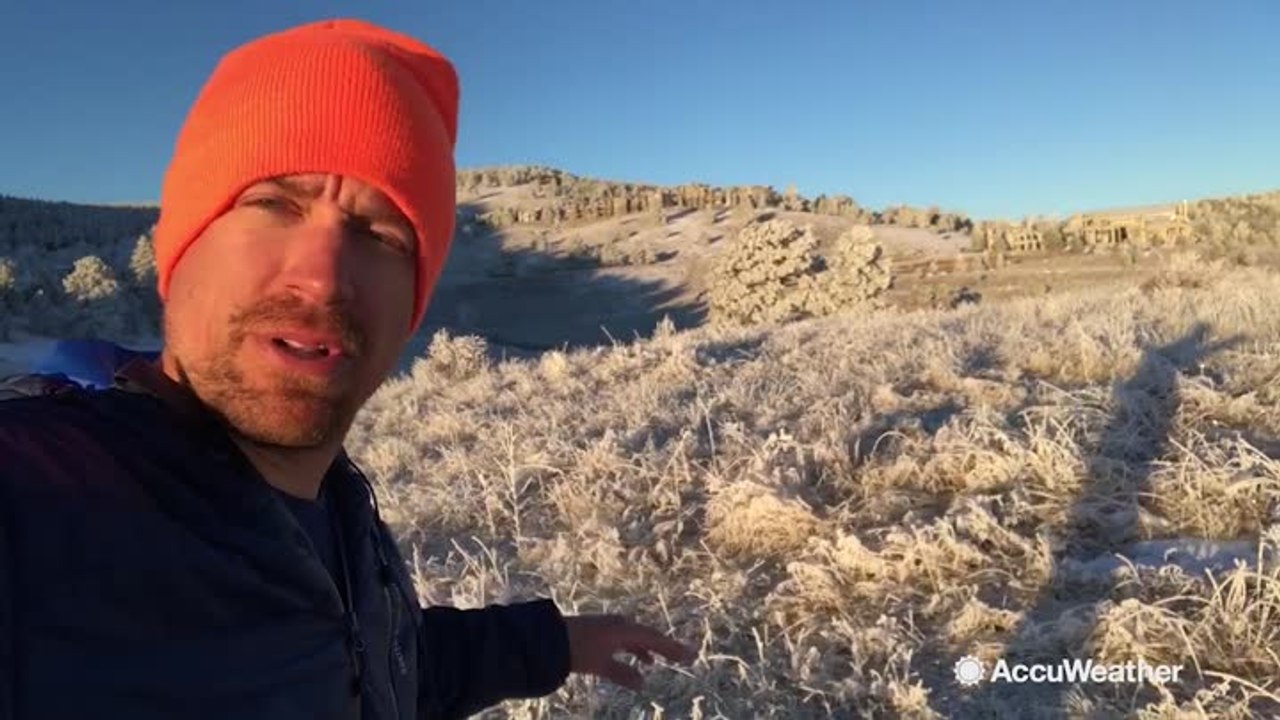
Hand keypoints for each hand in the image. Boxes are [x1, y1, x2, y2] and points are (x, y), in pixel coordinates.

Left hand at [564, 614, 695, 690]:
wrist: (550, 637)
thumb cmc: (577, 649)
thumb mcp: (601, 664)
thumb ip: (622, 673)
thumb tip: (643, 683)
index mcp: (624, 629)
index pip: (654, 639)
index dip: (673, 648)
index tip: (690, 655)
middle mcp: (621, 625)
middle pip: (649, 636)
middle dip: (666, 647)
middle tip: (685, 656)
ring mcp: (612, 627)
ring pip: (638, 638)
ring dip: (651, 648)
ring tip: (661, 660)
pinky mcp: (603, 632)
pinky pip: (627, 640)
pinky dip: (636, 650)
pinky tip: (641, 660)